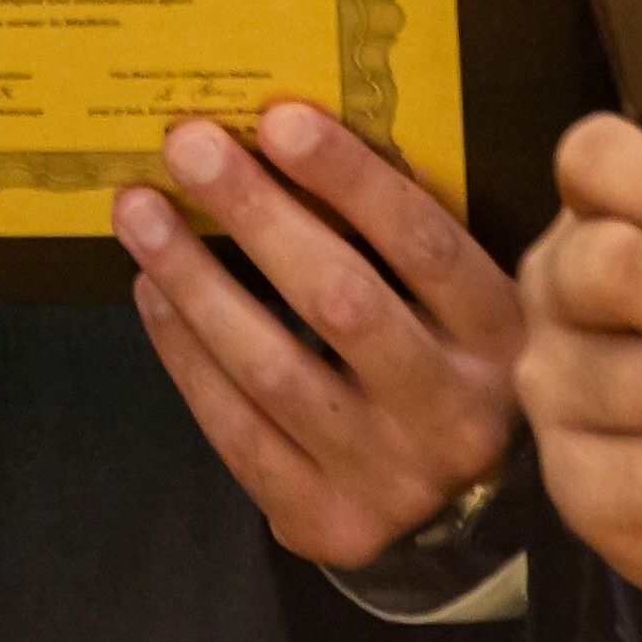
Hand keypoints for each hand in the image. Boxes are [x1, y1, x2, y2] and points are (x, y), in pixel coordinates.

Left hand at [117, 107, 522, 571]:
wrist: (463, 516)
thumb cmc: (445, 360)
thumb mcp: (461, 302)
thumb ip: (405, 236)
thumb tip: (290, 128)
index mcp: (503, 338)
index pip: (427, 247)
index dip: (353, 183)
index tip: (279, 119)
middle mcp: (456, 414)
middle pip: (342, 303)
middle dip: (257, 215)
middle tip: (187, 145)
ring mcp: (390, 479)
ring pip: (273, 370)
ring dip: (195, 281)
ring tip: (138, 212)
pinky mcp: (326, 522)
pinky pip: (237, 430)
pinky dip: (185, 354)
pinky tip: (150, 291)